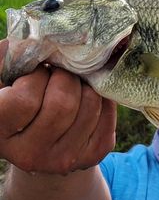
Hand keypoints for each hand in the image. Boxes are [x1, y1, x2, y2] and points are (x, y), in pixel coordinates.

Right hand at [0, 39, 116, 173]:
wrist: (40, 138)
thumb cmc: (18, 97)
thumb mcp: (5, 79)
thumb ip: (11, 59)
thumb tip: (34, 40)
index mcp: (0, 131)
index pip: (24, 100)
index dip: (35, 77)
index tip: (36, 71)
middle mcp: (29, 154)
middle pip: (62, 104)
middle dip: (65, 77)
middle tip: (60, 73)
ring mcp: (62, 159)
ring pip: (90, 105)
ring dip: (85, 85)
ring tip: (73, 83)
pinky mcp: (92, 155)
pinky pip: (108, 114)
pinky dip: (103, 97)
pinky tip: (87, 96)